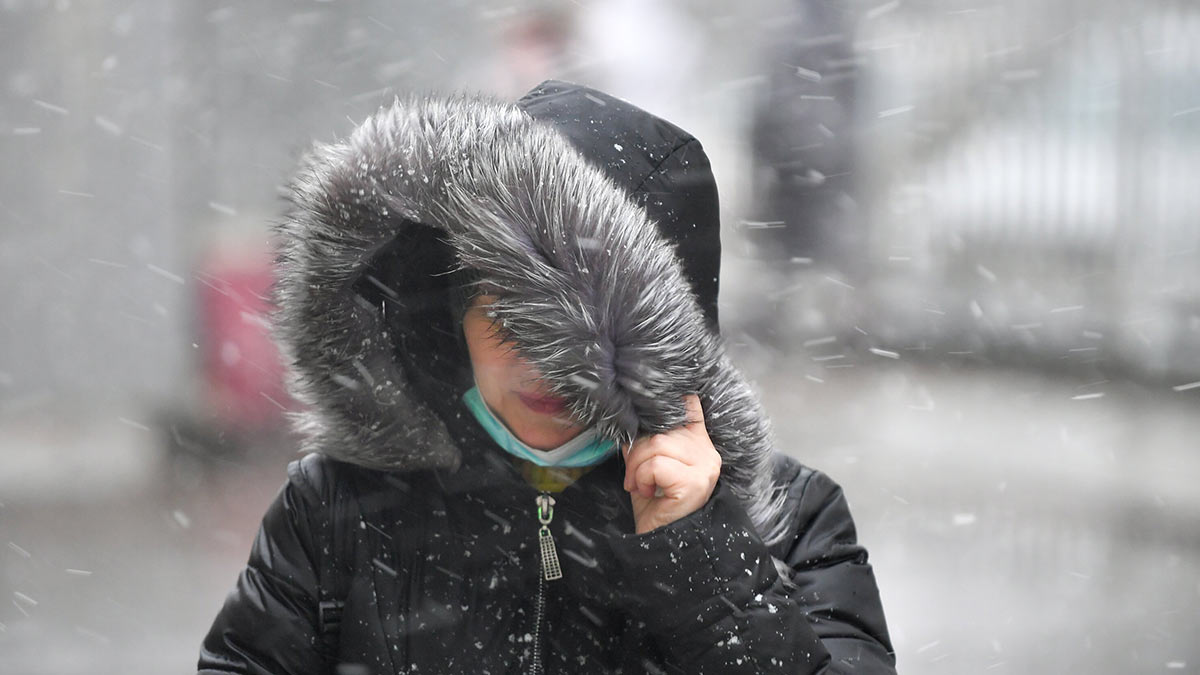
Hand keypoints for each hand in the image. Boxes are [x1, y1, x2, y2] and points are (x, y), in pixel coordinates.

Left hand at [622, 394, 721, 534]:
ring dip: (638, 467)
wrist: (660, 542)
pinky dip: (643, 478)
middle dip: (637, 452)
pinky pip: (657, 464)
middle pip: (663, 429)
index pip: (690, 405)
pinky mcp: (695, 481)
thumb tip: (631, 421)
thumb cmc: (655, 505)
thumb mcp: (648, 466)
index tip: (652, 413)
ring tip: (641, 485)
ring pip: (658, 444)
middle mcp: (707, 452)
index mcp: (699, 443)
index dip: (668, 404)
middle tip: (634, 477)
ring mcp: (705, 467)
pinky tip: (648, 492)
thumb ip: (646, 442)